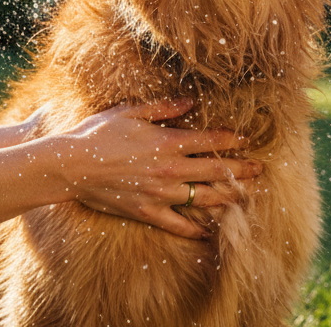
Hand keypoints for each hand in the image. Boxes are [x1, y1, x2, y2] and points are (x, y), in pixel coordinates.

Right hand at [49, 98, 261, 238]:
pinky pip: (177, 224)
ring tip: (245, 197)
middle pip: (215, 171)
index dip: (232, 140)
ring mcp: (160, 194)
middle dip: (240, 170)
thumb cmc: (99, 133)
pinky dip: (194, 228)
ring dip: (227, 197)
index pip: (210, 141)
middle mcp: (170, 170)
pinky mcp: (147, 212)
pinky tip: (207, 230)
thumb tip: (191, 101)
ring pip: (203, 198)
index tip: (247, 140)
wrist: (71, 166)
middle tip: (259, 170)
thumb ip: (164, 107)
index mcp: (168, 142)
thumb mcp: (131, 111)